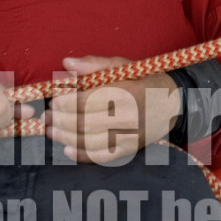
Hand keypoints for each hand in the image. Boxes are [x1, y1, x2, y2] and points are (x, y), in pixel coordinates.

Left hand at [47, 55, 181, 163]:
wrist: (173, 103)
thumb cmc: (144, 81)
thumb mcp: (122, 66)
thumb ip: (94, 64)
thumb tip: (67, 63)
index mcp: (125, 92)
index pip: (86, 101)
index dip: (65, 102)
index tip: (54, 99)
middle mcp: (128, 116)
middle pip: (84, 123)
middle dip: (60, 120)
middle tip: (47, 116)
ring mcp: (129, 136)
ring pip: (90, 141)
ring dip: (65, 138)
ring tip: (51, 131)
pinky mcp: (130, 149)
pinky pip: (102, 156)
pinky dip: (81, 155)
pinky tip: (67, 149)